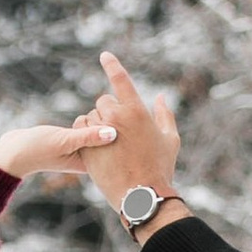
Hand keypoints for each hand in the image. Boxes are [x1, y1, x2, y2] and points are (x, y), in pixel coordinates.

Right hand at [0, 115, 115, 183]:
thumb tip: (113, 133)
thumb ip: (87, 137)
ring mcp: (82, 148)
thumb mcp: (64, 141)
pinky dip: (92, 118)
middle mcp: (89, 157)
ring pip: (100, 128)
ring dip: (103, 117)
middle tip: (125, 107)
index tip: (129, 119)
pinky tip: (97, 107)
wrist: (13, 151)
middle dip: (115, 123)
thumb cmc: (37, 150)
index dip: (122, 131)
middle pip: (110, 137)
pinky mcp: (74, 139)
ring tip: (112, 104)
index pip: (115, 146)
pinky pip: (90, 125)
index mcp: (91, 163)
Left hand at [83, 52, 181, 218]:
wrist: (141, 196)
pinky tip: (96, 144)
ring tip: (110, 142)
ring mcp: (99, 132)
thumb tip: (160, 97)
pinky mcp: (87, 146)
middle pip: (104, 101)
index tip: (104, 56)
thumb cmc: (160, 168)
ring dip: (98, 122)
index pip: (120, 79)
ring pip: (91, 115)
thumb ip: (165, 115)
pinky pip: (80, 128)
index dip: (112, 65)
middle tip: (120, 130)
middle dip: (110, 110)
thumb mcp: (170, 140)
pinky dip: (86, 132)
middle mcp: (116, 118)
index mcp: (136, 111)